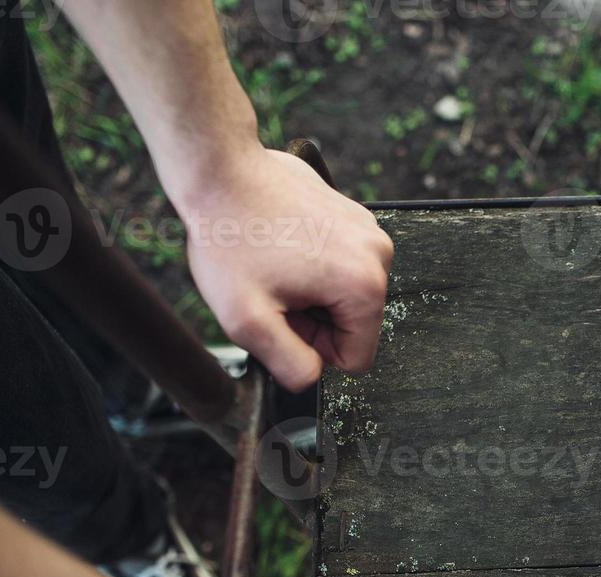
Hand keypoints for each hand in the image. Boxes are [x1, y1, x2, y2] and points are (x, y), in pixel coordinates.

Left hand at [181, 147, 392, 390]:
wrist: (222, 172)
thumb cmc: (230, 238)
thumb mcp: (247, 321)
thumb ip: (289, 365)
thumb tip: (311, 379)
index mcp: (364, 286)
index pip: (357, 358)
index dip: (314, 349)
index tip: (285, 316)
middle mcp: (378, 256)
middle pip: (354, 323)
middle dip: (314, 318)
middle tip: (275, 289)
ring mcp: (369, 231)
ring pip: (346, 294)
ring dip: (312, 291)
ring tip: (278, 264)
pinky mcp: (354, 215)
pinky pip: (342, 264)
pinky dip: (314, 262)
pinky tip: (284, 244)